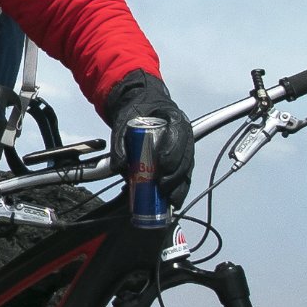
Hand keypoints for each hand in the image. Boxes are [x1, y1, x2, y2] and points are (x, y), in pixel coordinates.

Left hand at [102, 71, 195, 202]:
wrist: (141, 104)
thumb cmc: (135, 112)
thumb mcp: (123, 122)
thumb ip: (119, 142)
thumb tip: (119, 166)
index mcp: (174, 118)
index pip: (178, 134)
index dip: (172, 151)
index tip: (162, 165)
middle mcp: (184, 133)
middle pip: (185, 156)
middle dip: (175, 174)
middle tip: (162, 187)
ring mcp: (184, 146)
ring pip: (187, 168)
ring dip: (178, 185)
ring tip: (168, 199)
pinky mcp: (181, 159)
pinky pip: (184, 175)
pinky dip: (179, 188)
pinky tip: (172, 201)